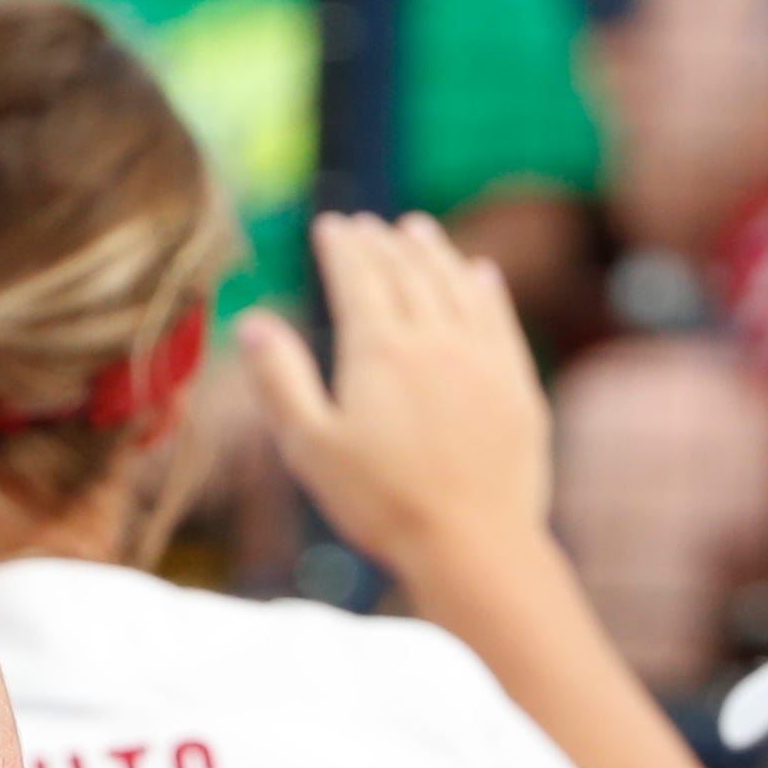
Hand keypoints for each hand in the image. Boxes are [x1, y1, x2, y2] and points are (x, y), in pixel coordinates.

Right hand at [241, 212, 551, 590]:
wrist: (472, 542)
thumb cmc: (379, 503)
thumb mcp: (310, 447)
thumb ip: (280, 380)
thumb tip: (252, 323)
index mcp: (378, 350)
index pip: (358, 277)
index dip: (342, 247)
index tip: (331, 225)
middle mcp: (434, 339)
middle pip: (406, 272)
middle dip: (382, 242)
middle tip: (367, 225)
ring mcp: (482, 357)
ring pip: (455, 284)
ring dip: (433, 252)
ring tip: (417, 230)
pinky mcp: (516, 383)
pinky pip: (499, 317)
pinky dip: (485, 287)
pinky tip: (479, 274)